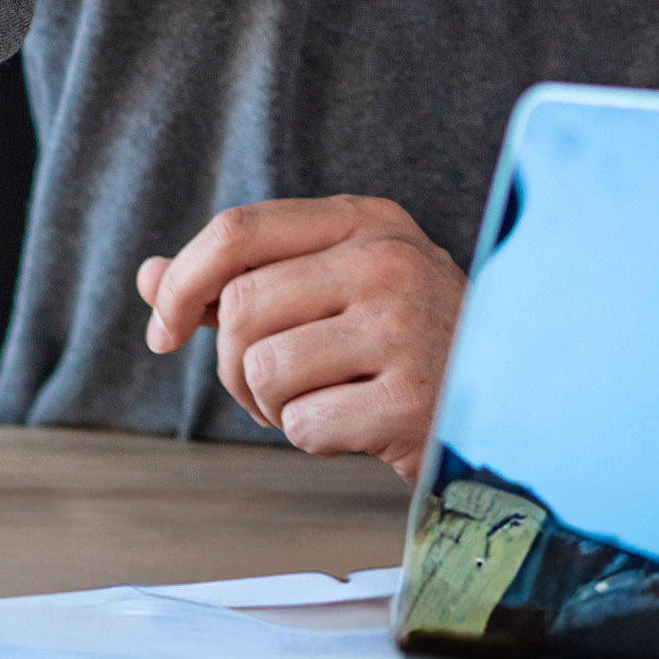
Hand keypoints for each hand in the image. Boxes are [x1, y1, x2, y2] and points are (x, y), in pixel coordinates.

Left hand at [135, 196, 465, 474]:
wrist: (508, 397)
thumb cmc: (406, 339)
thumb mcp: (336, 284)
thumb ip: (244, 277)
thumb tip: (150, 279)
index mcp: (364, 220)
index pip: (237, 230)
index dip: (182, 284)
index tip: (165, 330)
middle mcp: (387, 261)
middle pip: (241, 308)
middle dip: (233, 364)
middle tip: (269, 387)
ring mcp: (404, 328)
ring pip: (264, 369)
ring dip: (271, 405)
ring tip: (317, 401)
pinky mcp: (412, 399)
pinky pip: (304, 425)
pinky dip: (310, 437)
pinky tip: (354, 425)